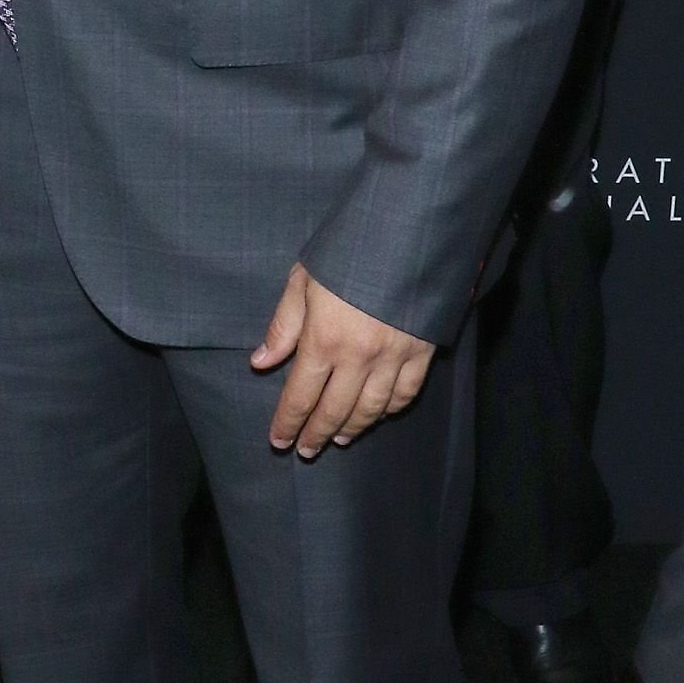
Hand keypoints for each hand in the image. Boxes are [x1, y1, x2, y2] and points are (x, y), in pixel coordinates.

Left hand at [250, 262, 434, 456]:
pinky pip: (406, 393)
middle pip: (334, 410)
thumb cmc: (348, 250)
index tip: (279, 441)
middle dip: (317, 434)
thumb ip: (284, 325)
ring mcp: (393, 356)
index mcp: (324, 339)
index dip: (288, 422)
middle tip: (306, 450)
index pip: (300, 395)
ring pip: (371, 408)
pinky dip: (391, 409)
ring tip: (340, 438)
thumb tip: (261, 362)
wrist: (408, 232)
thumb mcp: (304, 279)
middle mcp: (358, 357)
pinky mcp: (422, 351)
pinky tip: (379, 414)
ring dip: (353, 428)